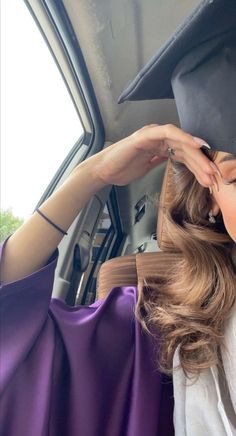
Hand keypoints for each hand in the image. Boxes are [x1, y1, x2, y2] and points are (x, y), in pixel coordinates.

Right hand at [91, 123, 218, 186]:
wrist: (103, 171)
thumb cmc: (121, 169)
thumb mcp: (146, 166)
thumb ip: (159, 159)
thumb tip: (173, 159)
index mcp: (159, 145)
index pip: (183, 154)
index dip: (198, 165)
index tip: (209, 177)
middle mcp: (158, 137)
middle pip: (186, 148)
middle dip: (201, 163)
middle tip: (213, 176)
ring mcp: (152, 135)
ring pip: (180, 141)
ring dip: (196, 155)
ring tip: (208, 168)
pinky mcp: (146, 135)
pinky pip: (168, 133)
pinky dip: (182, 138)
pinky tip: (195, 146)